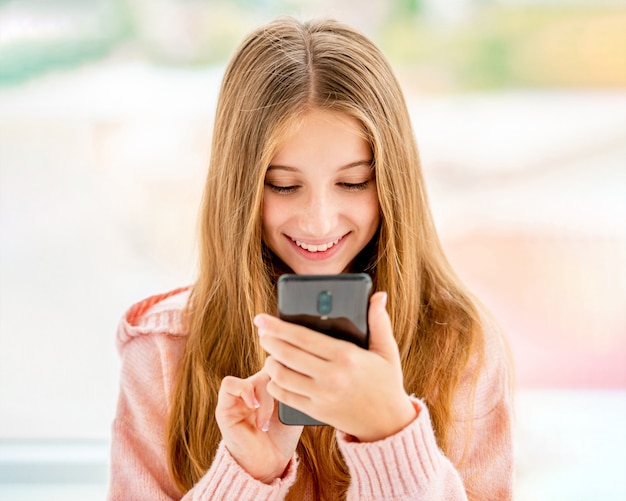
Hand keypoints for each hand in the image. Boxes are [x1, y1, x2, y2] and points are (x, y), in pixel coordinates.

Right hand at [215, 370, 302, 482]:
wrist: (267, 464)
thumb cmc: (283, 438)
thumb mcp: (293, 409)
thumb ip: (293, 388)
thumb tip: (293, 370)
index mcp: (273, 383)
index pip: (280, 361)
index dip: (290, 369)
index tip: (299, 387)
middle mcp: (256, 385)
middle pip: (272, 367)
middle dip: (281, 386)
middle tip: (284, 407)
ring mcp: (241, 394)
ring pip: (257, 378)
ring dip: (265, 399)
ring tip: (265, 423)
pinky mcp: (225, 405)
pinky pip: (230, 384)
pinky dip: (245, 392)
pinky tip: (253, 408)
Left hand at [256, 291, 416, 441]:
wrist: (389, 424)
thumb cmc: (387, 383)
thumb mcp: (387, 351)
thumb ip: (379, 322)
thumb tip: (378, 295)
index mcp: (346, 356)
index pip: (303, 337)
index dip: (278, 326)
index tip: (262, 318)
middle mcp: (331, 376)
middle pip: (287, 354)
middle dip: (269, 341)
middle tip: (262, 332)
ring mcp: (321, 395)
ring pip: (282, 376)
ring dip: (270, 362)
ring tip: (269, 353)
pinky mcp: (316, 411)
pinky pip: (286, 397)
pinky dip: (274, 385)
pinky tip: (274, 376)